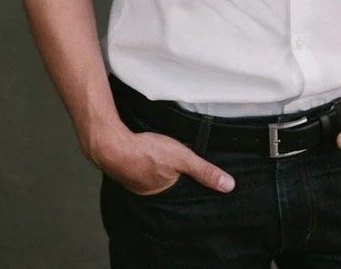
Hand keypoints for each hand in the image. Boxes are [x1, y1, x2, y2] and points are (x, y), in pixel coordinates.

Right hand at [85, 123, 234, 195]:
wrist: (112, 145)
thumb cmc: (146, 152)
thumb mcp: (183, 158)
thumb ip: (205, 171)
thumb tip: (228, 185)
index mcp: (165, 194)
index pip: (184, 194)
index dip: (190, 186)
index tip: (196, 180)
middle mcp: (150, 194)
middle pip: (168, 186)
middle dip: (174, 179)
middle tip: (177, 167)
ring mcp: (136, 183)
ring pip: (154, 177)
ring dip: (158, 170)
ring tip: (163, 162)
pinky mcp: (127, 170)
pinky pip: (140, 170)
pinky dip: (145, 164)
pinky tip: (147, 156)